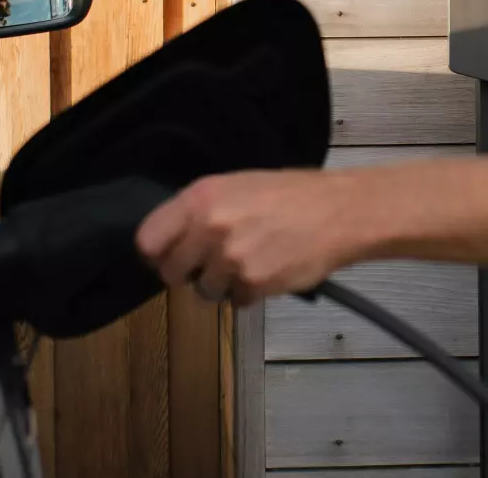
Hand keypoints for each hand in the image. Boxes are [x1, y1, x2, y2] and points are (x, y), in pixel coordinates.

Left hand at [135, 169, 375, 305]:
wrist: (339, 212)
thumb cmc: (292, 194)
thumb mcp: (238, 185)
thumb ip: (202, 210)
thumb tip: (175, 238)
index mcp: (200, 198)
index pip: (148, 240)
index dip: (157, 254)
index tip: (169, 258)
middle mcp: (209, 228)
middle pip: (171, 272)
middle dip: (190, 273)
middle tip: (213, 265)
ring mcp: (230, 258)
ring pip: (204, 291)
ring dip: (223, 285)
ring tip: (250, 263)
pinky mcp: (252, 283)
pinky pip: (236, 301)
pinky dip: (249, 293)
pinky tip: (269, 272)